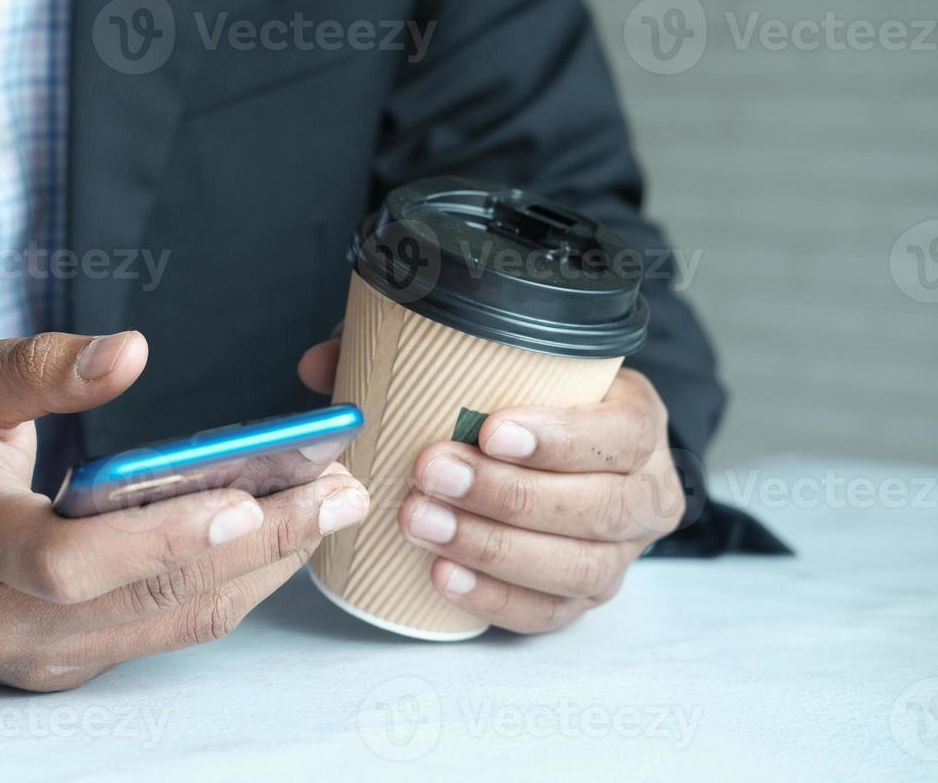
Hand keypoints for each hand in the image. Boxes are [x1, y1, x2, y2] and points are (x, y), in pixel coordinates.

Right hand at [0, 331, 368, 690]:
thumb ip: (37, 367)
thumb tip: (130, 353)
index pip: (62, 562)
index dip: (156, 537)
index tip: (242, 498)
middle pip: (146, 597)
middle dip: (254, 545)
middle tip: (338, 490)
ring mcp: (39, 659)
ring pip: (173, 622)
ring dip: (264, 567)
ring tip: (333, 508)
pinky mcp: (72, 670)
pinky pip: (168, 632)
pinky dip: (232, 584)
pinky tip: (280, 539)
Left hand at [300, 339, 682, 633]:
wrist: (570, 460)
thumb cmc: (529, 404)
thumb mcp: (491, 364)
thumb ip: (413, 351)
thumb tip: (321, 363)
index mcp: (636, 422)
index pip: (621, 432)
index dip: (562, 436)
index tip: (491, 429)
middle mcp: (643, 493)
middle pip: (596, 507)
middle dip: (507, 494)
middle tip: (431, 473)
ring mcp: (620, 554)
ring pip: (575, 566)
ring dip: (492, 547)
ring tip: (423, 523)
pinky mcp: (584, 598)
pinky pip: (550, 612)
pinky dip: (496, 599)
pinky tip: (444, 578)